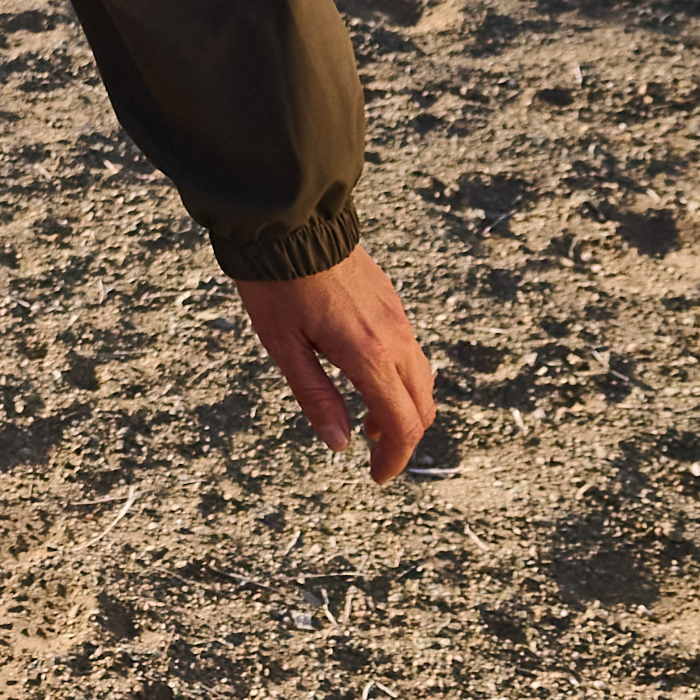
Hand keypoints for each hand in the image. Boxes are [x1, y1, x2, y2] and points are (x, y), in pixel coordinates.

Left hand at [236, 247, 435, 482]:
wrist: (290, 222)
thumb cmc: (277, 285)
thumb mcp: (284, 347)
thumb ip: (316, 397)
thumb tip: (340, 444)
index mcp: (369, 355)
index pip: (401, 424)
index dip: (394, 459)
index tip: (377, 476)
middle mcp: (395, 338)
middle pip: (421, 406)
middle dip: (404, 439)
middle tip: (374, 457)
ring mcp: (398, 318)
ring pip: (422, 379)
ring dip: (404, 409)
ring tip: (368, 424)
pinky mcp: (393, 302)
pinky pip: (412, 352)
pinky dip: (402, 380)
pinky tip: (369, 382)